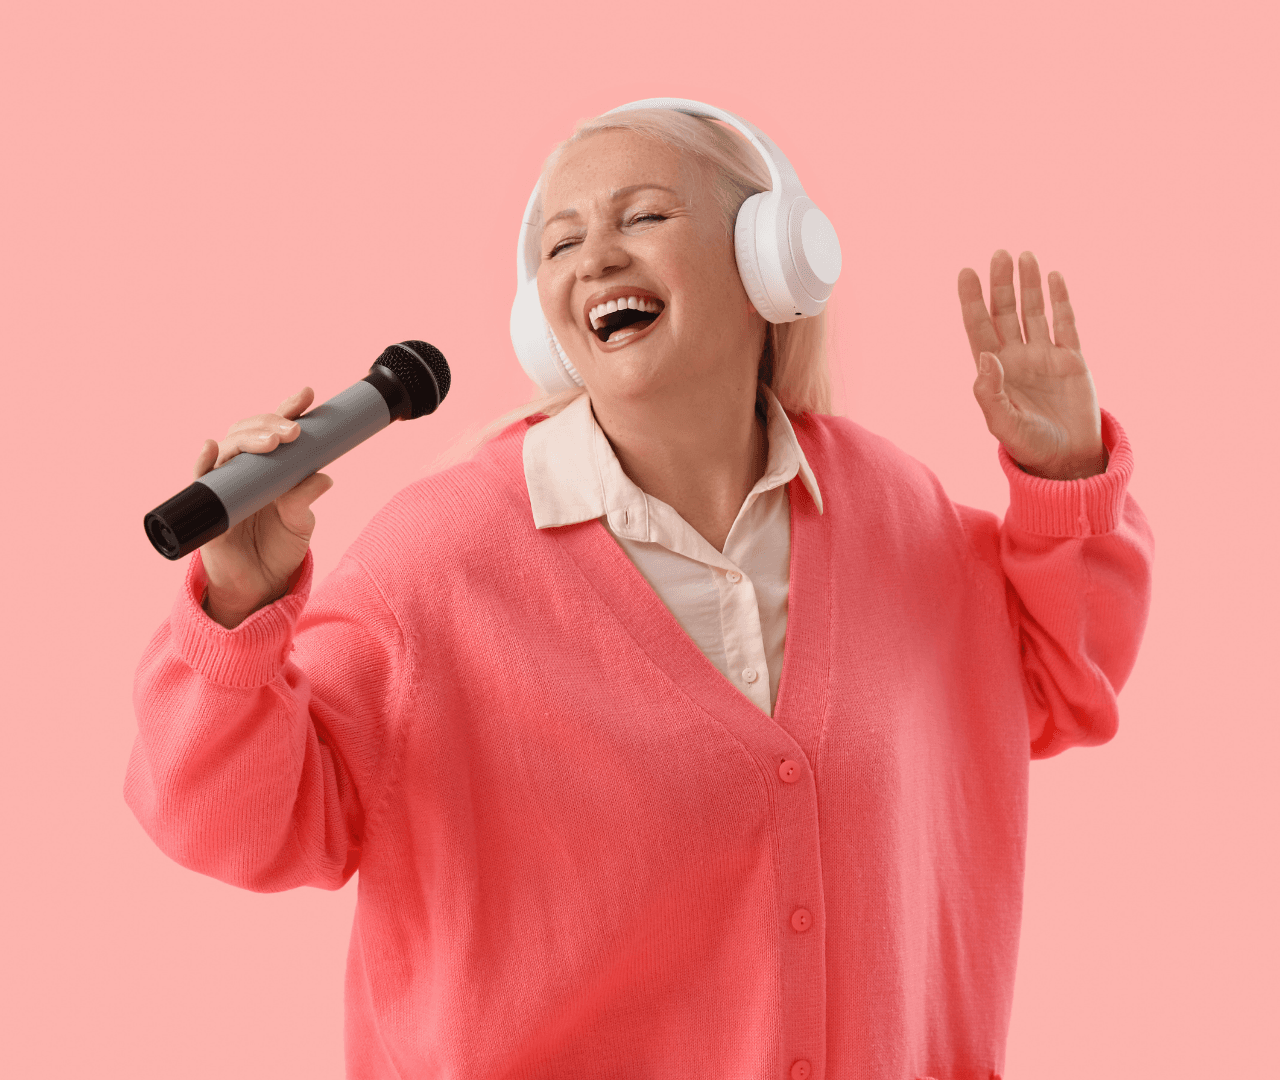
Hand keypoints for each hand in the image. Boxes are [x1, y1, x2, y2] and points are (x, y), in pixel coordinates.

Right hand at [195, 386, 333, 628]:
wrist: (258, 587)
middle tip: (293, 430)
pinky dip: (203, 462)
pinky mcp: (208, 506)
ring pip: (229, 449)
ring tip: (271, 441)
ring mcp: (225, 485)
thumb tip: (323, 477)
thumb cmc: (278, 549)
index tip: (307, 395)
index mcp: (271, 468)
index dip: (289, 410)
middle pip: (251, 434)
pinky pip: (201, 480)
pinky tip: (210, 447)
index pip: (278, 432)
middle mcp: (246, 471)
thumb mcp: (300, 524)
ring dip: (247, 440)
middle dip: (271, 425)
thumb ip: (305, 500)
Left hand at [958, 250, 1106, 479]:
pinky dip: (1060, 300)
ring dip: (1029, 285)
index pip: (978, 328)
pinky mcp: (1072, 359)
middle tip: (999, 254)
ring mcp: (1044, 355)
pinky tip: (1054, 277)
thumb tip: (985, 356)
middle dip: (1001, 284)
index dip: (972, 301)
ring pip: (1034, 311)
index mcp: (995, 371)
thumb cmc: (1028, 445)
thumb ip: (989, 393)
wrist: (1066, 459)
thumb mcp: (1002, 424)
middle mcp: (1017, 357)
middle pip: (1005, 312)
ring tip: (1024, 256)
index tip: (966, 272)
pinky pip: (1065, 323)